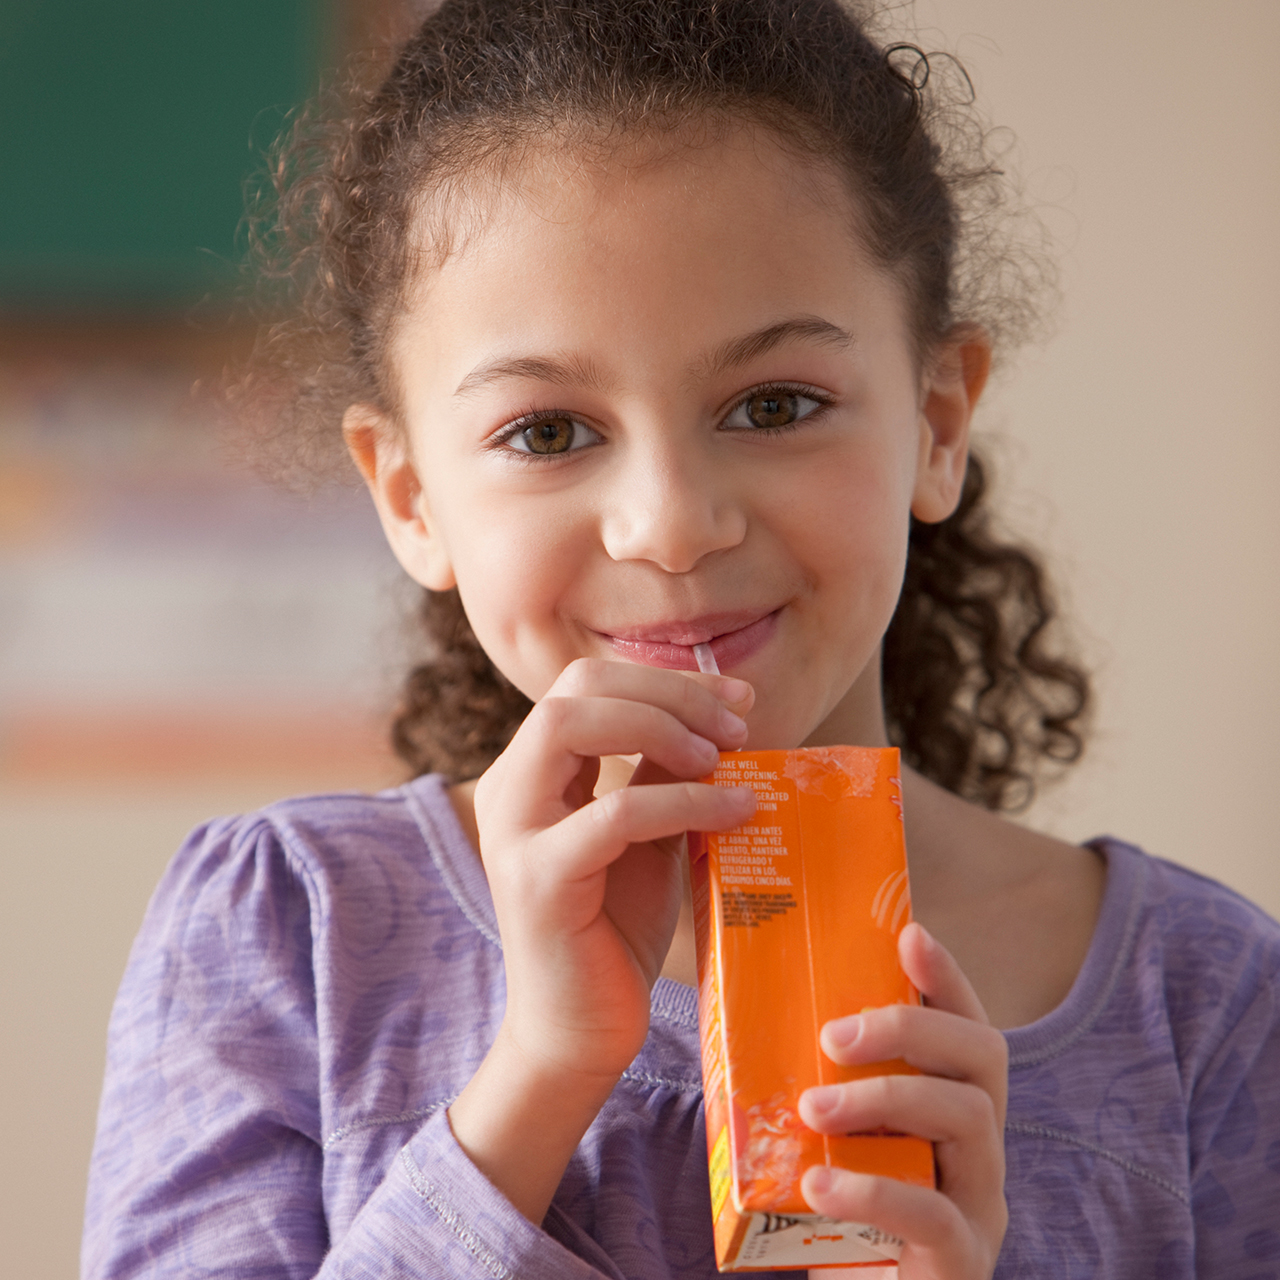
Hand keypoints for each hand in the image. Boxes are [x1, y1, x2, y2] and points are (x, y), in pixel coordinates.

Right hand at [475, 657, 754, 1078]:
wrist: (581, 1032)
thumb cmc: (616, 930)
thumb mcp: (647, 833)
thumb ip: (659, 773)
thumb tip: (715, 717)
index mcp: (532, 772)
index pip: (587, 683)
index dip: (665, 679)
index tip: (737, 699)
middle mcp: (509, 788)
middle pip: (575, 688)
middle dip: (667, 692)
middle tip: (736, 726)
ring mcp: (514, 831)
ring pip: (571, 726)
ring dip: (663, 728)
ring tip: (725, 758)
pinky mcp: (539, 879)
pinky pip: (615, 812)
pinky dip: (684, 800)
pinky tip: (737, 810)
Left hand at [798, 922, 1007, 1278]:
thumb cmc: (838, 1215)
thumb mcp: (833, 1137)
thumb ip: (817, 1082)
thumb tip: (740, 1005)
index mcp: (954, 1105)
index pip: (967, 1024)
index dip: (947, 977)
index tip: (909, 933)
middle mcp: (981, 1146)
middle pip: (983, 1057)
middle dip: (909, 1029)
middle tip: (832, 1035)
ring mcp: (982, 1204)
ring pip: (970, 1120)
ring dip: (885, 1098)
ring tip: (813, 1108)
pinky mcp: (964, 1261)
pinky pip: (936, 1213)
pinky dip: (875, 1189)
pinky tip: (819, 1183)